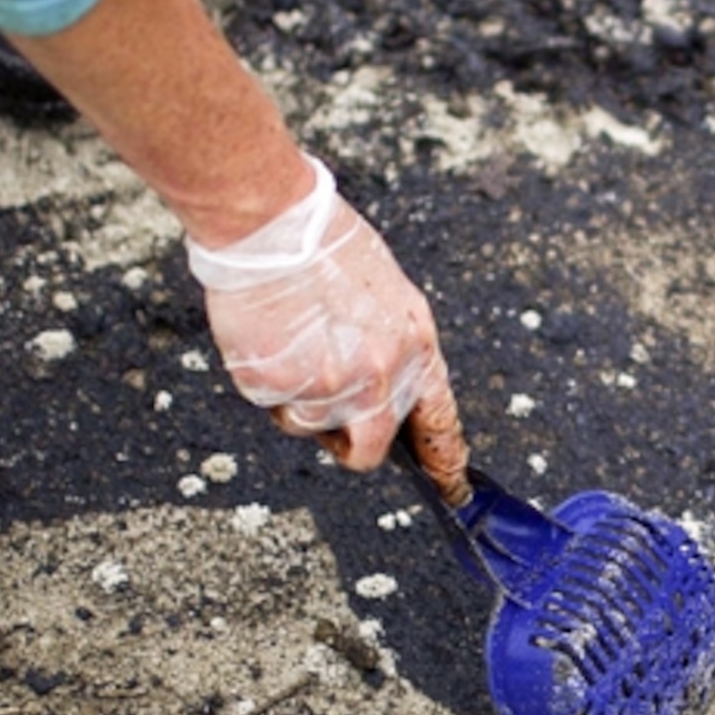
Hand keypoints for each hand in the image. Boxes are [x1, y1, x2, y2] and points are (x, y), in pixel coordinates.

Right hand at [188, 158, 471, 495]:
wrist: (272, 225)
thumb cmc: (325, 245)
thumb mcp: (387, 293)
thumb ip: (392, 346)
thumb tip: (383, 384)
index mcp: (415, 346)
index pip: (439, 421)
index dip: (445, 462)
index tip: (452, 489)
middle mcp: (379, 376)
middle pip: (367, 450)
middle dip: (345, 439)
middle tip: (324, 399)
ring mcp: (328, 387)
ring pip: (307, 424)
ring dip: (295, 395)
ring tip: (290, 338)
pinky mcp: (280, 387)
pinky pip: (269, 403)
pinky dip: (263, 378)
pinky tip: (266, 336)